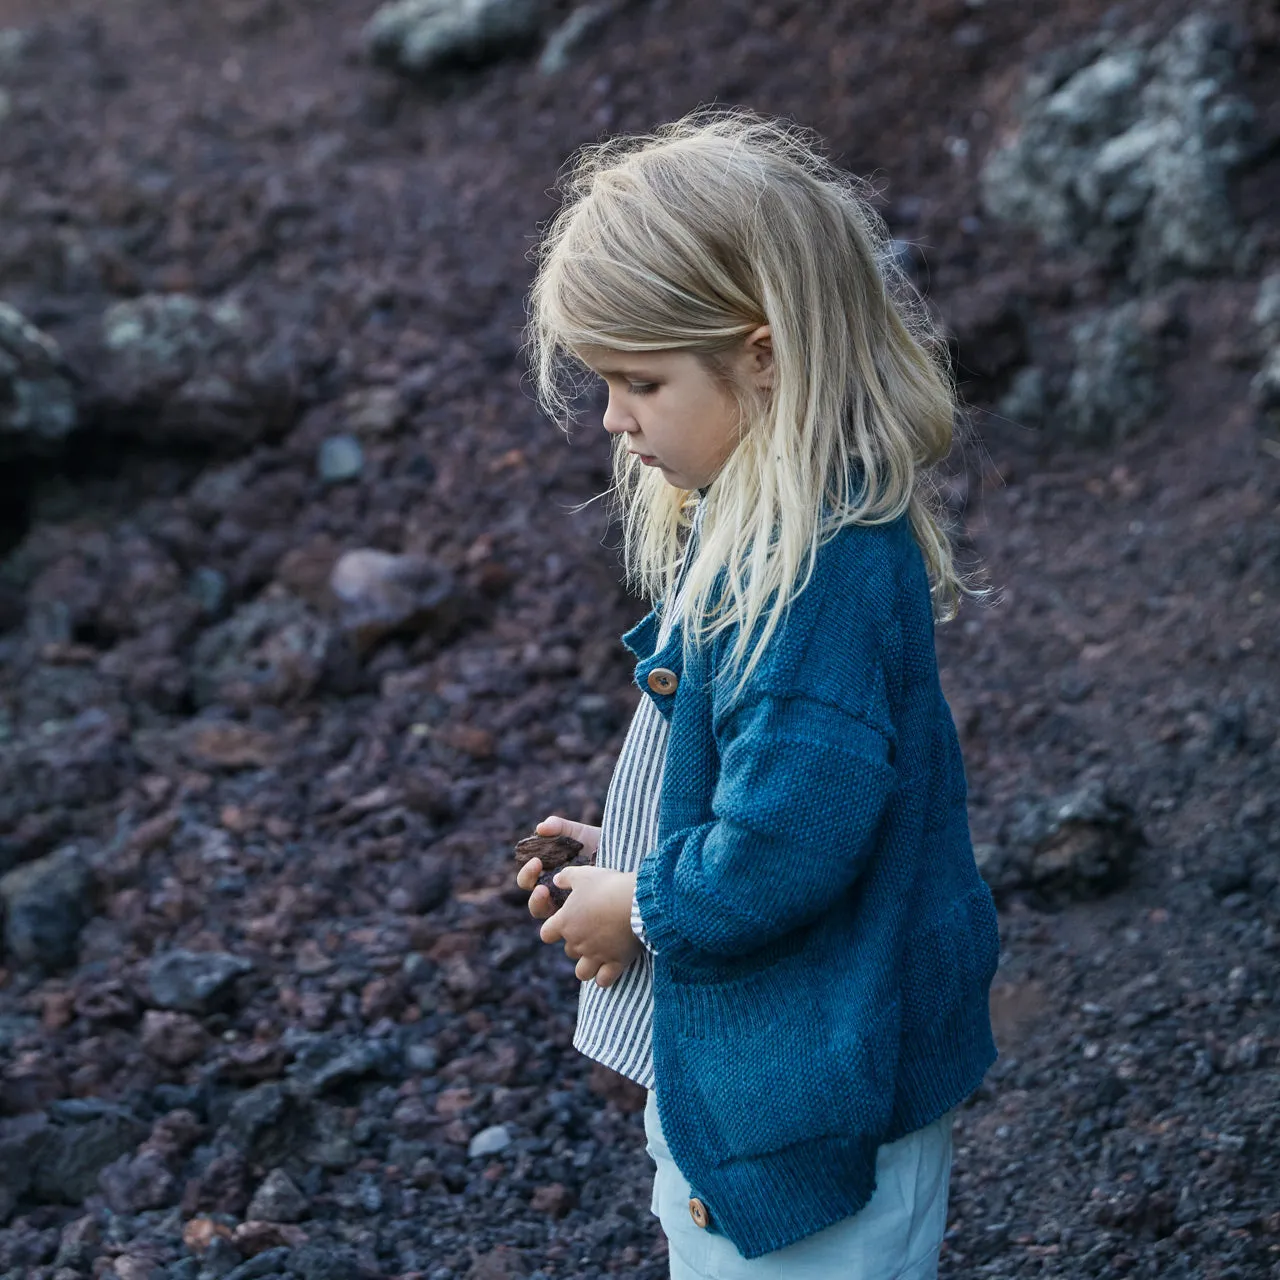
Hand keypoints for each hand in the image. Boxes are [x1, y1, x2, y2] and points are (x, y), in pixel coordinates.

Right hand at [515, 815, 601, 920]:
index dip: (527, 873)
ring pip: (549, 919)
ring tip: (548, 895)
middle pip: (536, 904)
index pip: (529, 881)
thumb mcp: (581, 834)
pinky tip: (579, 907)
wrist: (630, 857)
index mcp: (551, 876)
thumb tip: (540, 828)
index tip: (536, 862)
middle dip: (535, 896)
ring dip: (543, 907)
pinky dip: (570, 918)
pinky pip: (573, 925)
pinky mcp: (586, 919)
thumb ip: (561, 827)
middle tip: (542, 887)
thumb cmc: (603, 846)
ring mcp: (572, 908)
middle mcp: (558, 895)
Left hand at [539, 865, 640, 988]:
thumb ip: (566, 877)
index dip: (553, 928)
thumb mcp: (585, 874)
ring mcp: (596, 955)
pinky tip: (611, 965)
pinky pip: (604, 980)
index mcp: (565, 922)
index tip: (564, 921)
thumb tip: (556, 880)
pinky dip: (605, 976)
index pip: (546, 934)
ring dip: (587, 964)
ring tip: (598, 952)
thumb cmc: (609, 886)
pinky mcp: (615, 963)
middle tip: (592, 928)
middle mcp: (577, 942)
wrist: (638, 901)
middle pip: (568, 950)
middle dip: (577, 942)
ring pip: (582, 972)